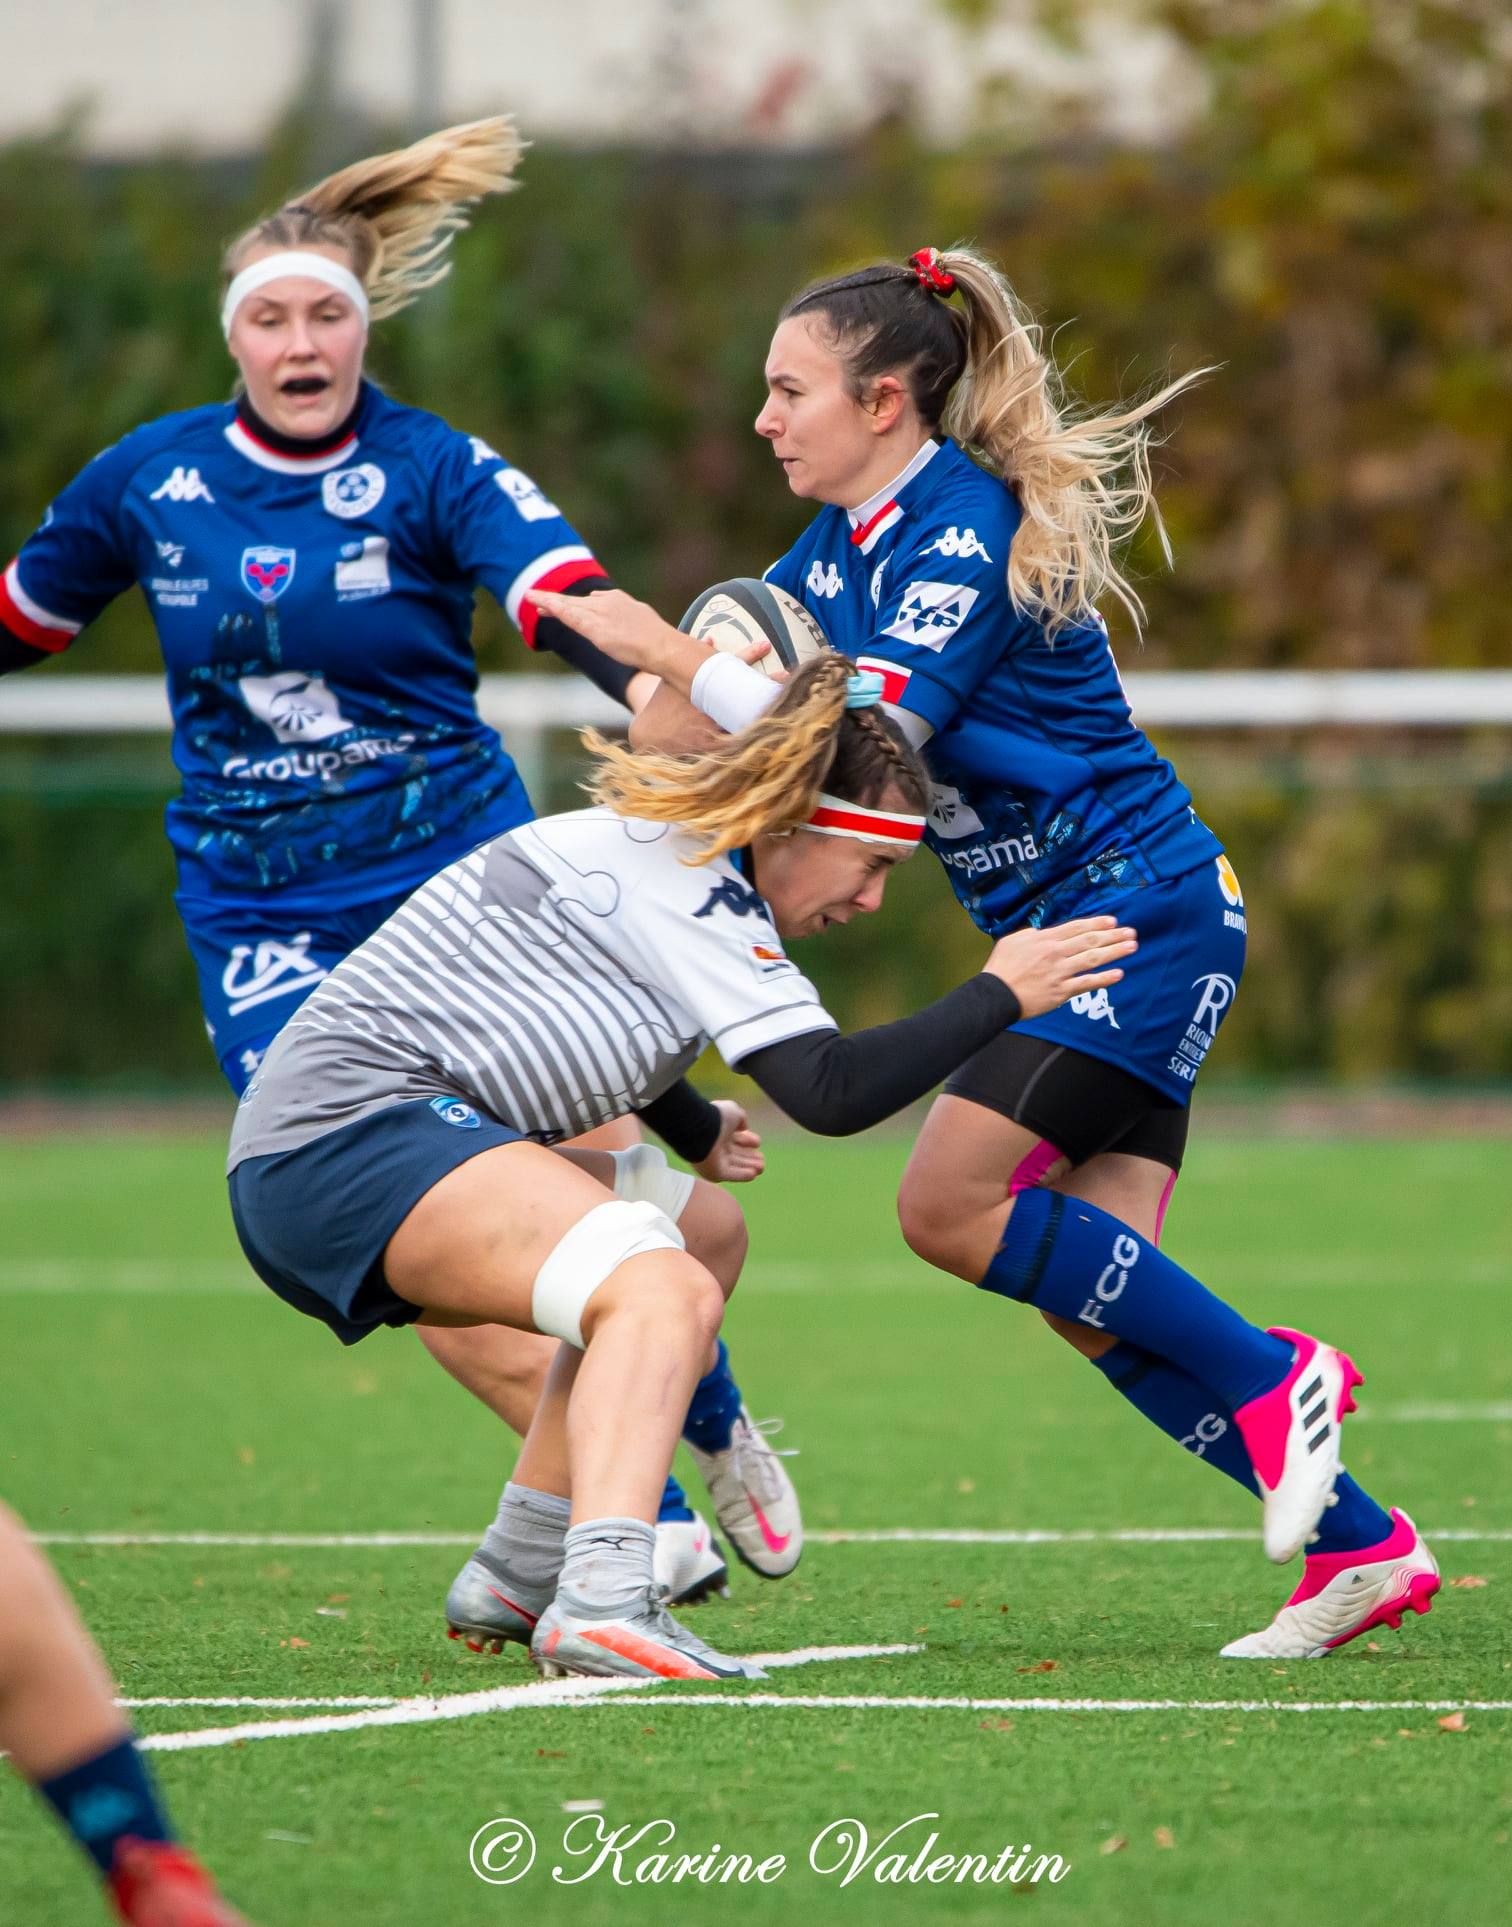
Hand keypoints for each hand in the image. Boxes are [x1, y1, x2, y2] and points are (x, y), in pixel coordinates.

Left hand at [527, 587, 773, 685]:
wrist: (671, 655)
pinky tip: (534, 600)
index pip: (618, 609)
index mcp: (639, 615)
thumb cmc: (686, 658)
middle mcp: (621, 610)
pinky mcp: (594, 626)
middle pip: (594, 604)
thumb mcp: (698, 655)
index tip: (594, 608)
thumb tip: (761, 656)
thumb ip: (718, 655)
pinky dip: (550, 605)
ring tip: (535, 599)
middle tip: (555, 602)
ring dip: (555, 603)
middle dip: (577, 604)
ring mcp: (606, 616)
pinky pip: (567, 613)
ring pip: (575, 607)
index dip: (604, 610)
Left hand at [693, 1100, 763, 1183]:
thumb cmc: (717, 1117)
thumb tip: (745, 1129)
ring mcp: (715, 1161)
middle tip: (762, 1160)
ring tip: (761, 1167)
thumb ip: (741, 1119)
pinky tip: (753, 1174)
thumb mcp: (734, 1112)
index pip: (736, 1139)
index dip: (748, 1141)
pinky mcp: (715, 1172)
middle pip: (736, 1155)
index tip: (758, 1142)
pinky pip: (731, 1175)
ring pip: (735, 1166)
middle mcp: (716, 1147)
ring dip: (749, 1167)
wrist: (701, 1128)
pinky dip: (742, 1175)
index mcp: (719, 1132)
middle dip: (750, 1158)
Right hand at [983, 915, 1137, 1019]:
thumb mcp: (1011, 941)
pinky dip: (1104, 979)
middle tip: (1131, 932)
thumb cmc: (1001, 968)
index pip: (1076, 928)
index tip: (1113, 921)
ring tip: (1132, 947)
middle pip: (1090, 941)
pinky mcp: (1061, 991)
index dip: (1097, 923)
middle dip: (1113, 936)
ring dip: (1115, 952)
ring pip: (1093, 959)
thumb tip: (1040, 931)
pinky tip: (1119, 974)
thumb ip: (1029, 934)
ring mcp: (1060, 972)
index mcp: (1044, 939)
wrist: (995, 994)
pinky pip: (1087, 983)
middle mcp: (1056, 953)